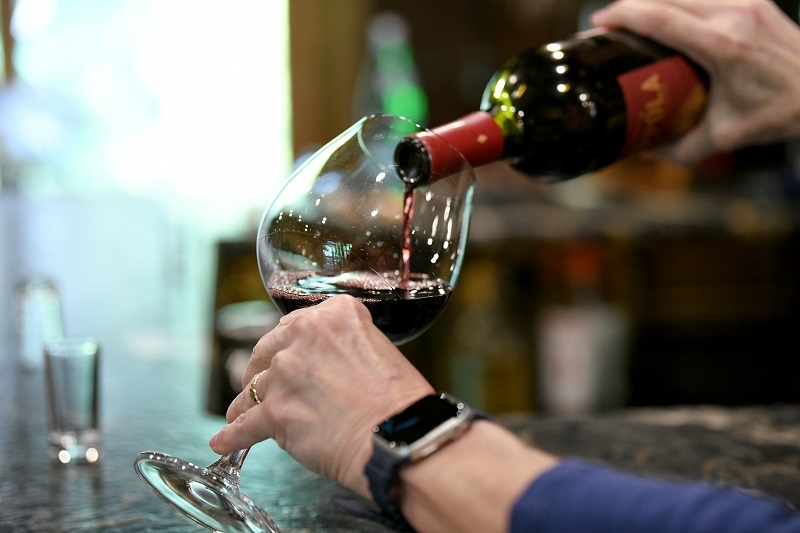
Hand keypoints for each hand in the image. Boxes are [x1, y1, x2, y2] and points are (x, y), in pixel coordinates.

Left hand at [209, 295, 433, 498]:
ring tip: (241, 415)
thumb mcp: (378, 349)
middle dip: (263, 369)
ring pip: (252, 389)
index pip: (294, 325)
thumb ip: (343, 346)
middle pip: (266, 350)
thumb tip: (320, 366)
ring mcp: (284, 373)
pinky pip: (244, 426)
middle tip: (267, 386)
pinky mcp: (273, 411)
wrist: (400, 437)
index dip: (288, 346)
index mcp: (334, 314)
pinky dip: (232, 436)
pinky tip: (223, 441)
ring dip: (247, 403)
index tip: (288, 358)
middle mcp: (304, 335)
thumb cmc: (400, 402)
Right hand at [592, 0, 799, 163]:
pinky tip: (668, 17)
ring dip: (654, 2)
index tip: (599, 23)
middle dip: (631, 5)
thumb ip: (680, 147)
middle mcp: (734, 14)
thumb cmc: (782, 111)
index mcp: (723, 46)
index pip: (659, 18)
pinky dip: (679, 3)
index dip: (622, 16)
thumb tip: (646, 151)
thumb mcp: (725, 136)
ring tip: (634, 21)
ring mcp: (746, 2)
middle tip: (608, 25)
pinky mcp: (754, 0)